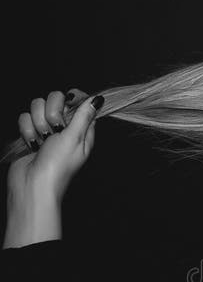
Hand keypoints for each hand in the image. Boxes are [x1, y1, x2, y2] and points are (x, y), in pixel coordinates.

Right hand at [8, 88, 102, 206]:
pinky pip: (25, 117)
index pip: (81, 100)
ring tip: (42, 140)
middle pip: (56, 98)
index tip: (68, 103)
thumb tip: (98, 99)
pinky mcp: (30, 133)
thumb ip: (84, 115)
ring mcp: (47, 129)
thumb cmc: (57, 166)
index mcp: (82, 129)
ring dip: (38, 122)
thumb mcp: (75, 138)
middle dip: (52, 111)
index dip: (74, 97)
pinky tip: (32, 143)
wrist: (32, 184)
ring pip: (38, 106)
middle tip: (55, 129)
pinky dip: (27, 130)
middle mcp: (65, 127)